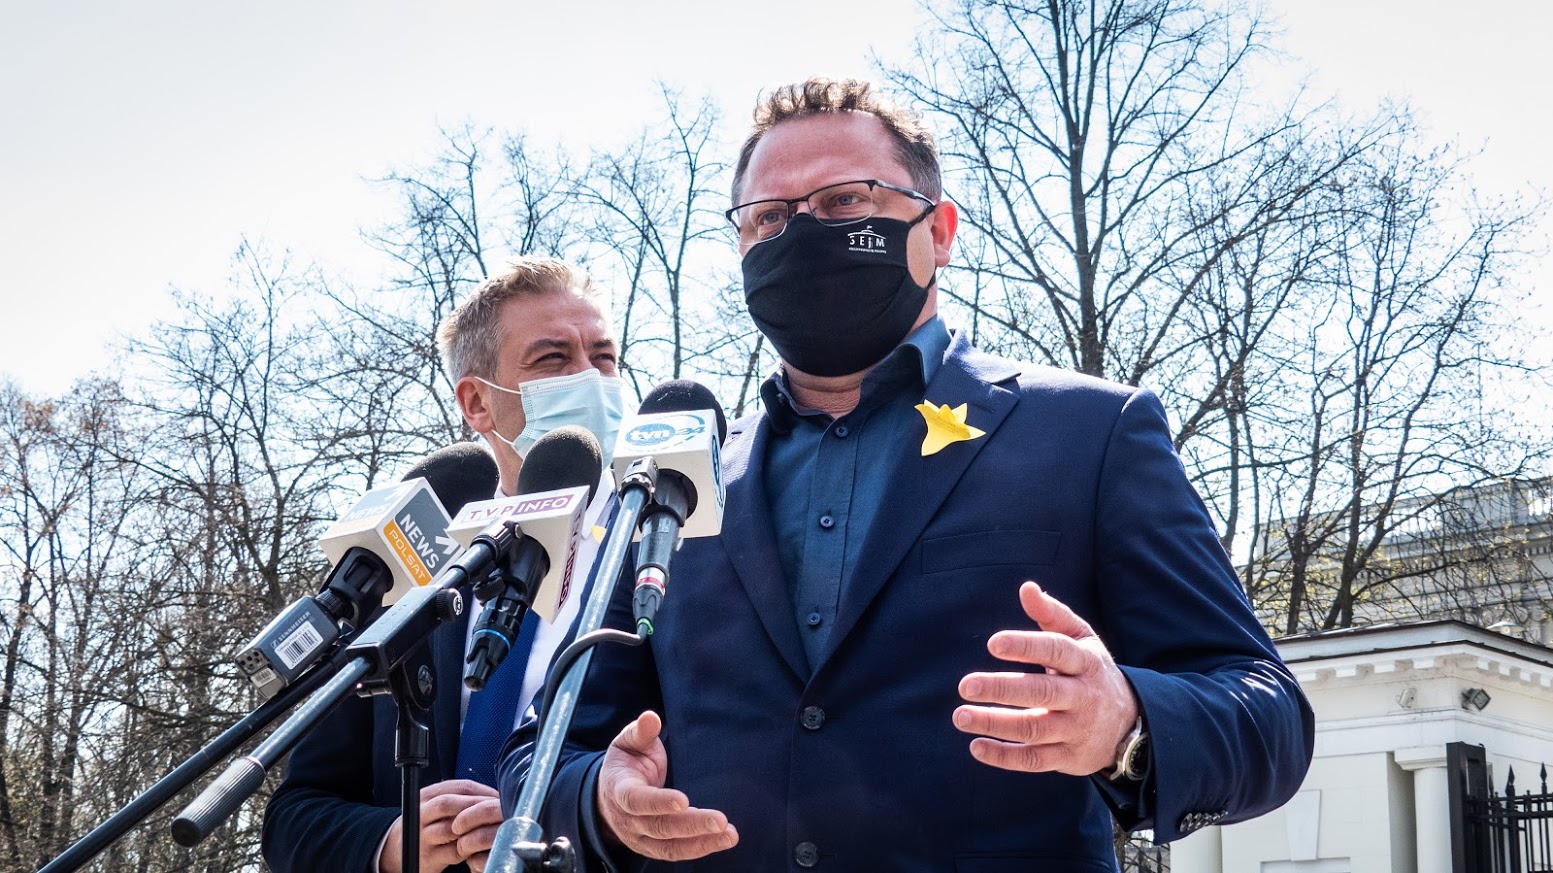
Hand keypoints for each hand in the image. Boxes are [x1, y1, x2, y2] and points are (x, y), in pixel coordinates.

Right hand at [379, 779, 501, 872]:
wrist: (398, 849)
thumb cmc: (428, 824)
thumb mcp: (438, 805)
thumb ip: (461, 799)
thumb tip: (496, 798)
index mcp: (427, 795)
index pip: (459, 787)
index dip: (484, 791)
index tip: (500, 798)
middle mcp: (421, 813)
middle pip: (449, 804)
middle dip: (477, 807)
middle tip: (498, 812)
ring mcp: (423, 836)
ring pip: (451, 829)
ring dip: (475, 828)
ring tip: (492, 829)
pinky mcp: (428, 857)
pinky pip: (454, 852)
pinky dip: (470, 848)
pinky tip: (481, 846)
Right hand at [596, 710, 738, 860]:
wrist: (608, 795)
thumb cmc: (625, 764)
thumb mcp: (627, 743)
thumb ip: (640, 732)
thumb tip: (651, 718)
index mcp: (620, 790)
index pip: (637, 800)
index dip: (659, 802)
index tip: (684, 800)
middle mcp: (629, 820)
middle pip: (660, 827)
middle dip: (691, 825)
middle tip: (721, 821)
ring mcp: (640, 838)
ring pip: (670, 846)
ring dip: (701, 842)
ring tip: (729, 835)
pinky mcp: (653, 847)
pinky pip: (676, 852)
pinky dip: (700, 848)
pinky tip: (722, 840)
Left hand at [954, 581, 1139, 775]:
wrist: (1130, 724)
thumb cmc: (1091, 672)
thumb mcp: (1081, 640)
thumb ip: (1052, 614)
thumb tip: (1026, 588)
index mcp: (1085, 662)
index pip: (1056, 651)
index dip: (1026, 646)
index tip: (993, 643)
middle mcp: (1083, 696)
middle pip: (1042, 691)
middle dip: (1002, 688)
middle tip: (965, 685)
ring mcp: (1076, 729)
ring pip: (1034, 728)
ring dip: (995, 723)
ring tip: (961, 715)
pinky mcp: (1069, 758)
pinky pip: (1035, 760)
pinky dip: (1004, 756)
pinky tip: (977, 746)